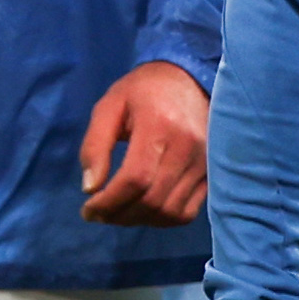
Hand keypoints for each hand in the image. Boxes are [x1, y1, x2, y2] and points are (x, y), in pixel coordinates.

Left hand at [80, 59, 209, 225]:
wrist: (189, 78)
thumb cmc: (143, 91)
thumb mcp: (109, 107)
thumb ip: (95, 145)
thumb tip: (90, 188)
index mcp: (159, 124)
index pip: (135, 178)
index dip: (109, 202)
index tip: (88, 209)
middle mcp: (187, 146)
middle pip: (152, 200)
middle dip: (119, 215)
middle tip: (99, 214)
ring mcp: (203, 162)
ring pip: (170, 212)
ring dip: (139, 221)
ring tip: (118, 213)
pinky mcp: (210, 173)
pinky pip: (186, 212)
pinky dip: (161, 220)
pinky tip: (143, 211)